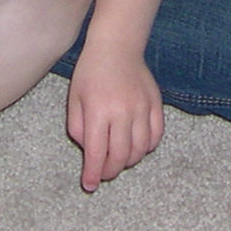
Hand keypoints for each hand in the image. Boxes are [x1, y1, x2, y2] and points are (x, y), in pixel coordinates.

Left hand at [68, 48, 164, 191]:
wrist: (117, 46)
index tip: (89, 185)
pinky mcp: (156, 104)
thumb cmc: (91, 72)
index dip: (93, 174)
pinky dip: (147, 147)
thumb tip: (89, 152)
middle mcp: (122, 112)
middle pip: (120, 156)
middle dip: (110, 171)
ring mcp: (142, 108)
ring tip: (119, 159)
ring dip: (129, 161)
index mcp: (98, 111)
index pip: (97, 153)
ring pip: (140, 150)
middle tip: (104, 173)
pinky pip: (156, 135)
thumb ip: (77, 129)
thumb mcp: (74, 99)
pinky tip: (137, 146)